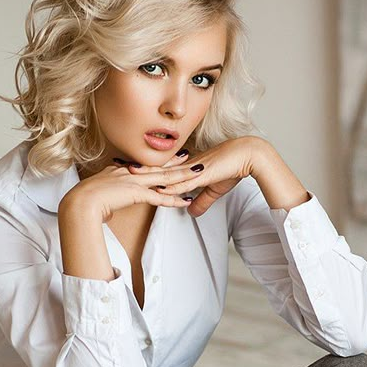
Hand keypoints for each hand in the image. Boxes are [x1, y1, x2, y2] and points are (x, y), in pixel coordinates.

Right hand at [59, 148, 193, 222]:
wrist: (81, 202)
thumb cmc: (85, 200)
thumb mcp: (98, 193)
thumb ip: (107, 196)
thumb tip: (108, 205)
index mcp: (120, 170)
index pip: (145, 165)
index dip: (159, 161)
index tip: (170, 156)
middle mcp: (130, 173)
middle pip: (158, 168)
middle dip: (176, 163)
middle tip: (191, 158)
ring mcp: (134, 182)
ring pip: (164, 179)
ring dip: (182, 177)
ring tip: (197, 174)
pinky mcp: (136, 194)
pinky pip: (160, 198)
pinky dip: (174, 200)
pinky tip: (185, 201)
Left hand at [125, 137, 263, 216]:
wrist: (250, 156)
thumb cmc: (234, 168)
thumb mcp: (214, 189)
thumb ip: (201, 201)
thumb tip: (190, 211)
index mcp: (187, 167)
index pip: (161, 168)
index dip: (144, 169)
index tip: (126, 168)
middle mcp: (187, 166)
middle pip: (158, 168)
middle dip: (138, 169)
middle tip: (116, 167)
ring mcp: (194, 169)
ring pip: (167, 174)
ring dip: (149, 175)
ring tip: (129, 175)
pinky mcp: (204, 174)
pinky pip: (184, 182)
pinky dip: (171, 186)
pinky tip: (159, 189)